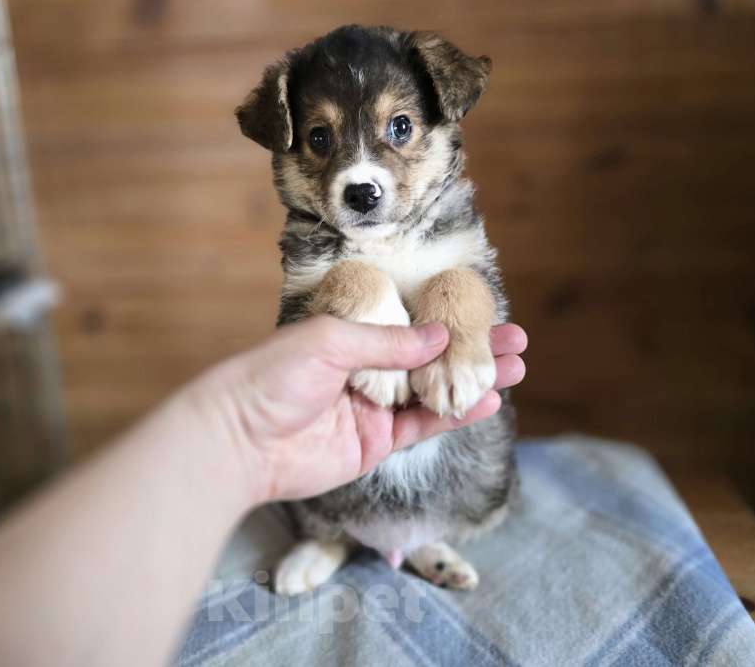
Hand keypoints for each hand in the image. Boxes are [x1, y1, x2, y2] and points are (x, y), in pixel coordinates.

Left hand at [172, 316, 526, 504]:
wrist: (237, 440)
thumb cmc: (270, 377)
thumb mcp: (330, 341)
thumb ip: (387, 341)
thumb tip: (439, 336)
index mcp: (349, 334)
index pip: (409, 322)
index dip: (448, 318)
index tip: (487, 311)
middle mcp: (364, 369)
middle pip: (429, 357)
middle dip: (472, 349)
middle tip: (518, 342)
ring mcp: (371, 407)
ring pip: (433, 391)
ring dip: (473, 380)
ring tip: (515, 370)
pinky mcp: (373, 444)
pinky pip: (422, 426)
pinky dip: (455, 415)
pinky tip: (488, 402)